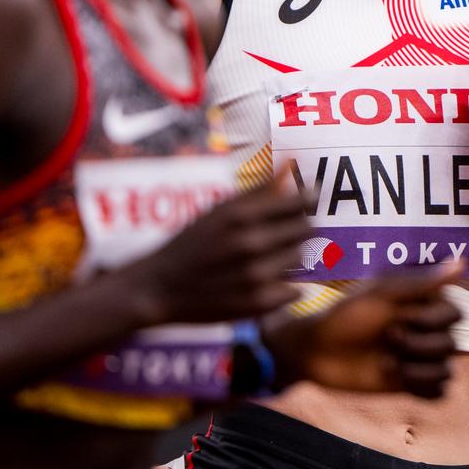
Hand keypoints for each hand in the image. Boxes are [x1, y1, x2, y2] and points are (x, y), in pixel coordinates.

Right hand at [126, 171, 308, 323]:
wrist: (160, 287)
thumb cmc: (190, 243)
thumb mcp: (218, 210)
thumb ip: (257, 190)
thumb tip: (290, 164)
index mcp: (240, 216)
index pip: (298, 203)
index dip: (307, 201)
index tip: (309, 200)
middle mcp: (250, 245)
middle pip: (305, 230)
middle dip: (299, 227)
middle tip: (285, 229)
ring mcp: (256, 277)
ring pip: (299, 258)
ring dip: (289, 255)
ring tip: (266, 256)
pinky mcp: (258, 304)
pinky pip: (294, 289)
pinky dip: (284, 285)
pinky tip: (264, 280)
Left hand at [266, 260, 460, 396]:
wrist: (317, 351)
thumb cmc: (345, 316)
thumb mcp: (382, 295)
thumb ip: (422, 283)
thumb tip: (463, 262)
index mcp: (423, 304)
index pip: (455, 313)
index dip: (431, 320)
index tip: (401, 316)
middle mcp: (426, 330)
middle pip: (453, 344)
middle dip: (419, 345)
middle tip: (387, 338)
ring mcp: (420, 359)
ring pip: (447, 371)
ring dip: (418, 370)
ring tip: (388, 362)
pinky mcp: (412, 384)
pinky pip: (440, 393)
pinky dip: (421, 388)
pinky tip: (397, 379)